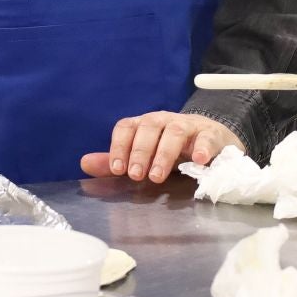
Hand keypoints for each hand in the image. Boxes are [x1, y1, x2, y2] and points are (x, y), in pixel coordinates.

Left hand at [80, 111, 243, 182]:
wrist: (213, 140)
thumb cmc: (173, 150)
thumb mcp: (145, 156)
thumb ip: (117, 161)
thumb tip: (84, 164)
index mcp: (144, 125)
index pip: (127, 127)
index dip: (119, 146)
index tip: (117, 170)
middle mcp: (164, 121)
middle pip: (149, 127)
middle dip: (140, 151)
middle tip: (136, 175)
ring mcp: (189, 126)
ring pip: (174, 132)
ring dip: (164, 153)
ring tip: (157, 175)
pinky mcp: (211, 134)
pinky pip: (206, 137)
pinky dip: (203, 147)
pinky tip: (199, 161)